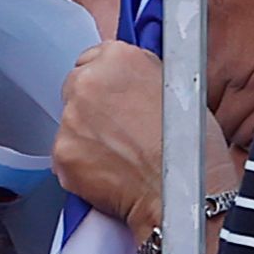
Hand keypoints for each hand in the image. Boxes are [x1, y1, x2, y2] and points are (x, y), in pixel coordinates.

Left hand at [52, 39, 238, 238]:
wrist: (184, 195)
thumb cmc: (192, 149)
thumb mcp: (176, 87)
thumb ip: (138, 74)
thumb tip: (124, 79)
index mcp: (118, 58)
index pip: (93, 59)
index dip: (108, 85)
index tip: (116, 100)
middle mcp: (88, 82)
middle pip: (76, 88)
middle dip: (93, 108)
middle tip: (120, 132)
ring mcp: (71, 118)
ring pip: (70, 123)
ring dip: (87, 136)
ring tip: (119, 156)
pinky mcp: (62, 153)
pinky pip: (65, 155)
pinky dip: (81, 166)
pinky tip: (109, 174)